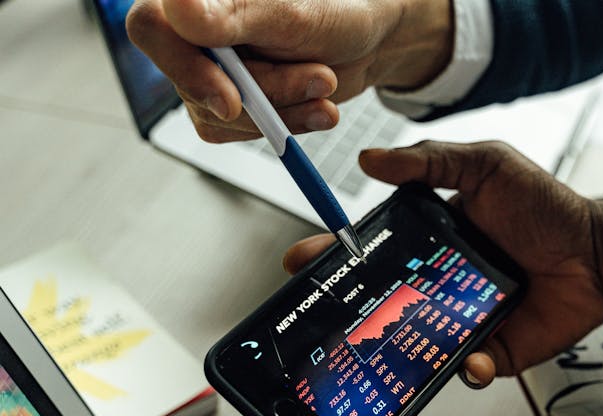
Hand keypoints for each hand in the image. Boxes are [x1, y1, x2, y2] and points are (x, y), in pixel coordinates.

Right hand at [126, 0, 452, 141]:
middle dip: (267, 91)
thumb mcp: (290, 12)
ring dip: (284, 110)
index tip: (232, 99)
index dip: (185, 68)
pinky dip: (287, 126)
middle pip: (195, 83)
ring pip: (222, 116)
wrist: (370, 41)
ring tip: (325, 82)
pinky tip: (317, 108)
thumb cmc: (335, 10)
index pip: (150, 28)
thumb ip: (233, 15)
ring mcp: (210, 70)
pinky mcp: (233, 103)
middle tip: (320, 78)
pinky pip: (244, 133)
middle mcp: (193, 32)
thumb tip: (175, 7)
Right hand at [283, 141, 602, 387]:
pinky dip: (467, 368)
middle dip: (348, 314)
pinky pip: (468, 368)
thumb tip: (370, 160)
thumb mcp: (486, 164)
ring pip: (416, 344)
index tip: (302, 261)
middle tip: (325, 318)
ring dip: (396, 351)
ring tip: (382, 352)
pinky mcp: (494, 348)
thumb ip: (430, 161)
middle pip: (383, 304)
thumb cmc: (546, 207)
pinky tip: (470, 358)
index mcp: (431, 240)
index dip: (334, 256)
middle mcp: (439, 283)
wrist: (598, 252)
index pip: (372, 250)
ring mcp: (463, 319)